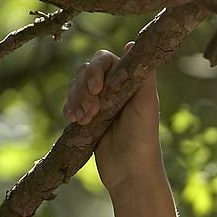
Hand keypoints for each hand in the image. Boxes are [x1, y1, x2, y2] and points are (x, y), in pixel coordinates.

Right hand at [63, 43, 163, 193]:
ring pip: (75, 87)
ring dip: (75, 100)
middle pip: (86, 72)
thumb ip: (142, 75)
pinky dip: (69, 109)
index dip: (95, 71)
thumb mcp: (146, 105)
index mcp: (129, 83)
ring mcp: (100, 105)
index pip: (104, 60)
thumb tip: (131, 42)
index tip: (97, 91)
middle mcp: (115, 90)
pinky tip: (74, 121)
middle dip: (82, 89)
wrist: (132, 173)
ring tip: (84, 120)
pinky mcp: (89, 120)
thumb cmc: (143, 138)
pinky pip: (70, 104)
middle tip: (91, 112)